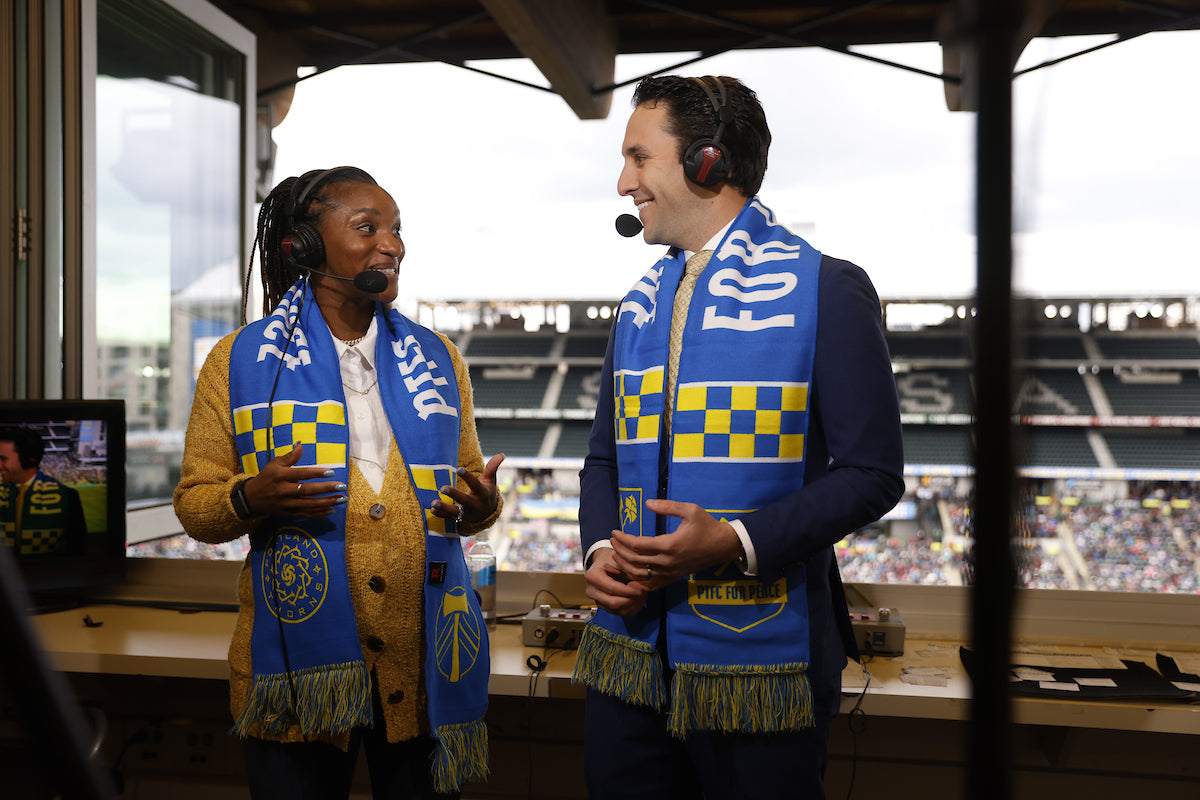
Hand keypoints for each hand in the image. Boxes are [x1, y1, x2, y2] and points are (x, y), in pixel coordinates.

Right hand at [241, 442, 347, 517]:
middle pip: (307, 490)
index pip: (301, 474)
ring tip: (342, 499)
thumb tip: (301, 445)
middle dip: (326, 489)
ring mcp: (286, 504)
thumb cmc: (266, 478)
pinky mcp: (288, 514)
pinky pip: (306, 514)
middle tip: (341, 487)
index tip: (331, 472)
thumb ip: (290, 457)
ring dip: (327, 502)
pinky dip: (319, 513)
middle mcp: (283, 491)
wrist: (251, 498)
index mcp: (280, 476)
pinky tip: (331, 510)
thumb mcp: (275, 464)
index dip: (316, 473)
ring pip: (309, 504)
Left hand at [432, 453, 504, 524]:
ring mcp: (467, 513)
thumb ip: (492, 468)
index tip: (459, 468)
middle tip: (442, 487)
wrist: (487, 513)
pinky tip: (432, 510)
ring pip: (455, 512)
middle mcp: (475, 504)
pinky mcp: (460, 519)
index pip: (475, 484)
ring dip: (444, 508)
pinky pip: (449, 518)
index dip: (468, 477)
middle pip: (464, 500)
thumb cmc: (486, 492)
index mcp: (482, 493)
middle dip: (454, 494)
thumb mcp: (490, 480)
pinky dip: (441, 515)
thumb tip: (501, 454)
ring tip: (433, 503)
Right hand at [585, 548, 649, 615]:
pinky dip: (632, 608)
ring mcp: (597, 600)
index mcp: (593, 576)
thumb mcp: (619, 559)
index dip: (629, 590)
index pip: (613, 588)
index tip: (641, 587)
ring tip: (643, 594)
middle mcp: (592, 591)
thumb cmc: (611, 559)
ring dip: (634, 605)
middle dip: (632, 599)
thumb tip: (638, 580)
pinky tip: (638, 599)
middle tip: (643, 591)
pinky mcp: (604, 606)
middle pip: (614, 603)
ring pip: (618, 610)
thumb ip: (628, 569)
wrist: (604, 563)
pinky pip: (620, 613)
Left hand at [608, 499, 742, 588]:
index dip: (623, 539)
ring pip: (640, 574)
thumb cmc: (707, 525)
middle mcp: (668, 561)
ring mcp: (671, 572)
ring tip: (617, 554)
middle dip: (620, 550)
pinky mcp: (674, 577)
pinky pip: (652, 584)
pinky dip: (638, 580)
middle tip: (612, 541)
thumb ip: (667, 506)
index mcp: (670, 544)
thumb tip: (647, 503)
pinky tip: (630, 572)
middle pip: (635, 560)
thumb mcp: (690, 510)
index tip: (614, 532)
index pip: (637, 545)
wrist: (723, 546)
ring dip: (625, 565)